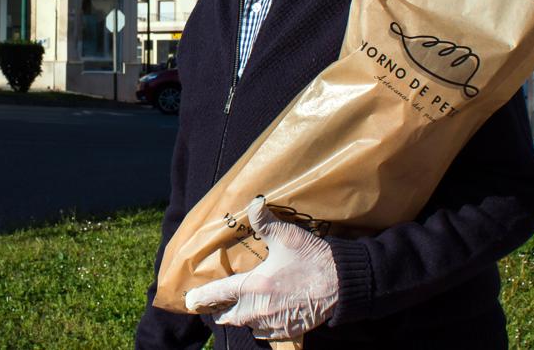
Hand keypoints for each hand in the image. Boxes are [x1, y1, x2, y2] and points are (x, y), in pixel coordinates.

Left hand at [184, 197, 338, 340]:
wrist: (343, 284)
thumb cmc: (313, 258)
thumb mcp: (287, 236)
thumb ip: (265, 221)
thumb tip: (254, 201)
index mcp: (254, 287)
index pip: (217, 295)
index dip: (201, 298)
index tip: (190, 300)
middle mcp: (259, 310)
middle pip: (228, 317)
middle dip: (221, 309)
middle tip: (220, 300)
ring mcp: (273, 324)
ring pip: (247, 325)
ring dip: (243, 316)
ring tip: (245, 304)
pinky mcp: (288, 332)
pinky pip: (265, 333)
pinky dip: (261, 324)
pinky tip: (267, 311)